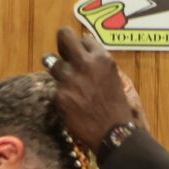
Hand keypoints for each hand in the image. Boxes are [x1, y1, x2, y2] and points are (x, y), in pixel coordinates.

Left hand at [44, 27, 147, 150]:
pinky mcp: (59, 95)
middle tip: (62, 52)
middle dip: (62, 42)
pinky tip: (71, 104)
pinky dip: (61, 95)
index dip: (81, 48)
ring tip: (67, 83)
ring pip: (52, 63)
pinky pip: (54, 89)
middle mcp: (85, 64)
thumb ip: (98, 63)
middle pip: (63, 36)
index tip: (80, 55)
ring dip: (58, 72)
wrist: (112, 132)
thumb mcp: (113, 77)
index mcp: (102, 58)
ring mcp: (70, 79)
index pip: (84, 39)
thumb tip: (85, 50)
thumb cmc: (116, 106)